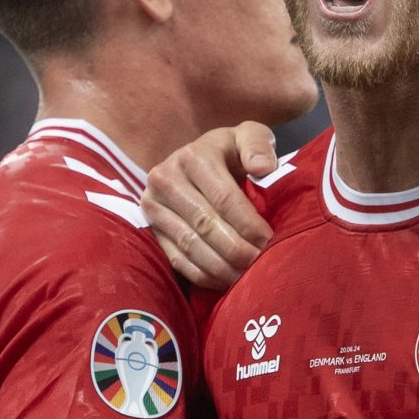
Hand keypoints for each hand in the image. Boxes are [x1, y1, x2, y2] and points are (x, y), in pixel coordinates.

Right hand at [141, 122, 282, 287]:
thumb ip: (259, 145)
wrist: (197, 161)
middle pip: (205, 224)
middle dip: (236, 249)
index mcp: (194, 156)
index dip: (248, 223)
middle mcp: (166, 178)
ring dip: (220, 266)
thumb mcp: (249, 137)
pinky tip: (224, 281)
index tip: (268, 241)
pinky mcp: (150, 228)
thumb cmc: (231, 153)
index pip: (224, 198)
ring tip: (245, 277)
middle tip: (259, 263)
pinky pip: (176, 258)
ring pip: (189, 244)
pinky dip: (202, 274)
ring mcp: (152, 205)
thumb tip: (263, 167)